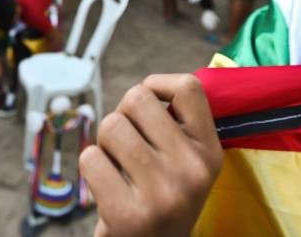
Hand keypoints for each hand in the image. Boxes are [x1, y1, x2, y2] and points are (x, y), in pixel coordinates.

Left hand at [80, 74, 222, 236]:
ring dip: (105, 143)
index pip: (188, 87)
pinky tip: (108, 185)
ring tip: (119, 166)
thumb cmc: (161, 196)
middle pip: (137, 98)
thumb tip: (146, 86)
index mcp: (209, 151)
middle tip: (128, 144)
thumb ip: (175, 124)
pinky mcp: (128, 214)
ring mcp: (162, 193)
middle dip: (123, 115)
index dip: (158, 85)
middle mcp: (192, 170)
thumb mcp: (187, 162)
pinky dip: (91, 167)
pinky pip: (90, 158)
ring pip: (111, 125)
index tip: (149, 107)